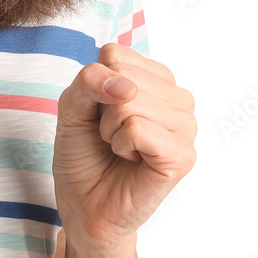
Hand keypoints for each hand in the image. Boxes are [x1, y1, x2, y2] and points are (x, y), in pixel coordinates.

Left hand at [52, 43, 196, 253]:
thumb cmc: (83, 152)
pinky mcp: (183, 156)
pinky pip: (138, 128)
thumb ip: (90, 80)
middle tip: (109, 135)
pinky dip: (121, 144)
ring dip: (110, 129)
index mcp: (155, 78)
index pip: (114, 54)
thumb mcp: (73, 104)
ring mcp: (185, 127)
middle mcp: (177, 98)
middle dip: (102, 108)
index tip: (99, 112)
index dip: (93, 85)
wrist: (84, 203)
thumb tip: (126, 86)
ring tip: (120, 148)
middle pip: (123, 75)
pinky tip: (131, 160)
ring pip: (130, 101)